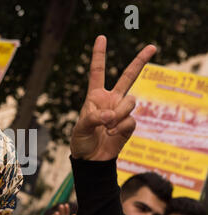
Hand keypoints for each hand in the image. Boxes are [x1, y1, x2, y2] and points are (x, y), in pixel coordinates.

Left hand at [70, 35, 156, 160]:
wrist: (91, 159)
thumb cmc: (81, 141)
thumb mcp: (80, 129)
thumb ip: (93, 118)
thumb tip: (110, 114)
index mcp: (95, 96)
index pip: (97, 72)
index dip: (99, 55)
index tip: (102, 38)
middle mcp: (111, 100)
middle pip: (128, 77)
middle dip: (140, 61)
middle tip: (152, 47)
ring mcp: (121, 111)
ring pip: (131, 101)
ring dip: (119, 113)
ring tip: (107, 126)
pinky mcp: (129, 124)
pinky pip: (131, 120)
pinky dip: (120, 127)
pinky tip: (111, 134)